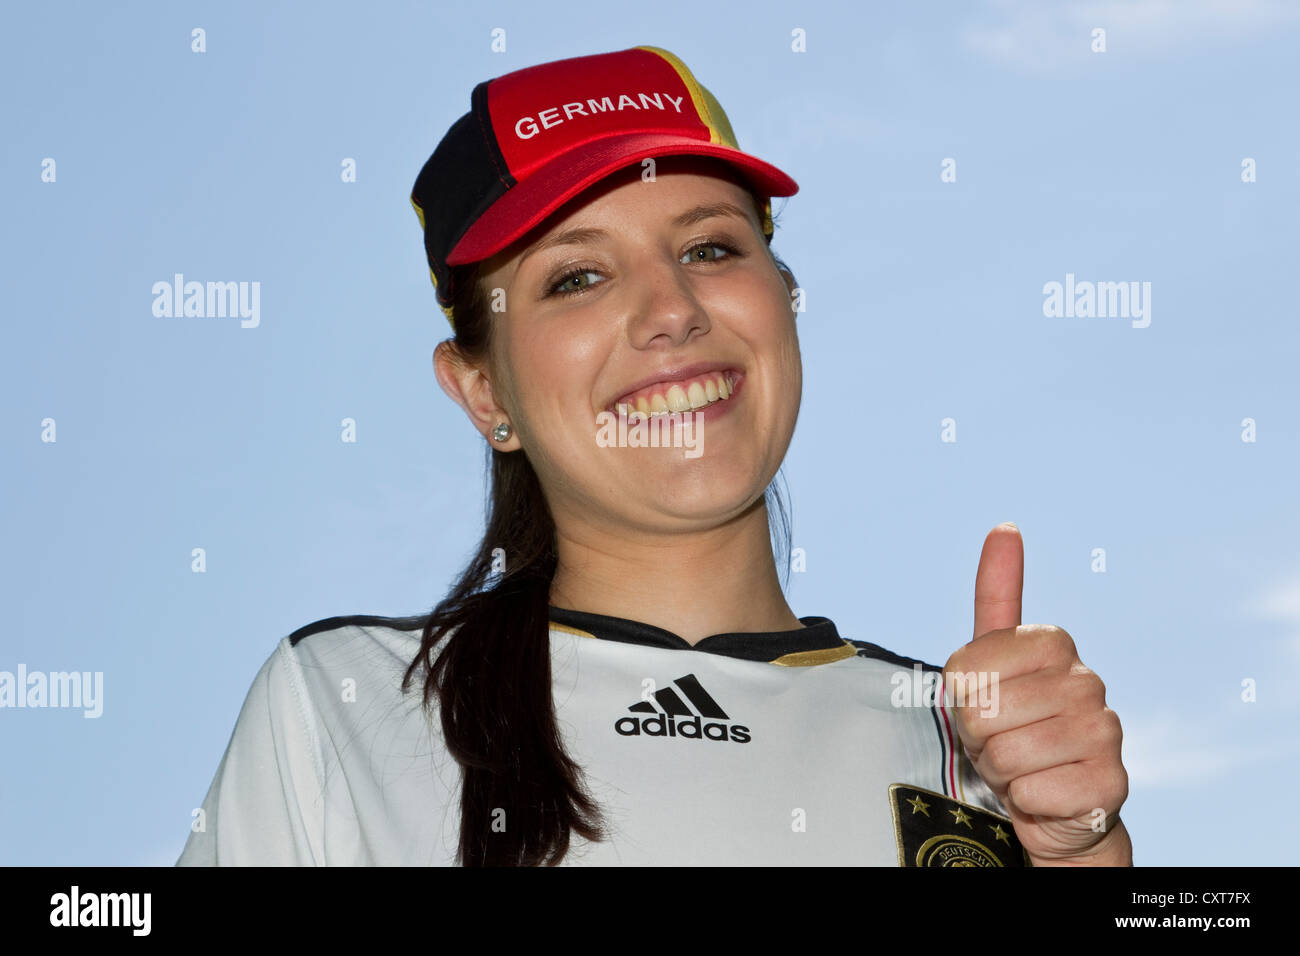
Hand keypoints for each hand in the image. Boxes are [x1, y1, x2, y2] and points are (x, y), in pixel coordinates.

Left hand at [942, 523, 1130, 865]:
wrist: (1054, 803)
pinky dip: (1026, 801)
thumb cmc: (1012, 727)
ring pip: (1005, 754)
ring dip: (1001, 771)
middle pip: (982, 713)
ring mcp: (1106, 731)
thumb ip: (995, 595)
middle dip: (979, 738)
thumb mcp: (989, 661)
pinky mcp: (1111, 783)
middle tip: (1003, 742)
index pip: (964, 669)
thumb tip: (1005, 526)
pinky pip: (1032, 791)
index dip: (960, 698)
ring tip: (1023, 767)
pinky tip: (1045, 794)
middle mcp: (1087, 680)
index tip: (984, 705)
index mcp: (1052, 643)